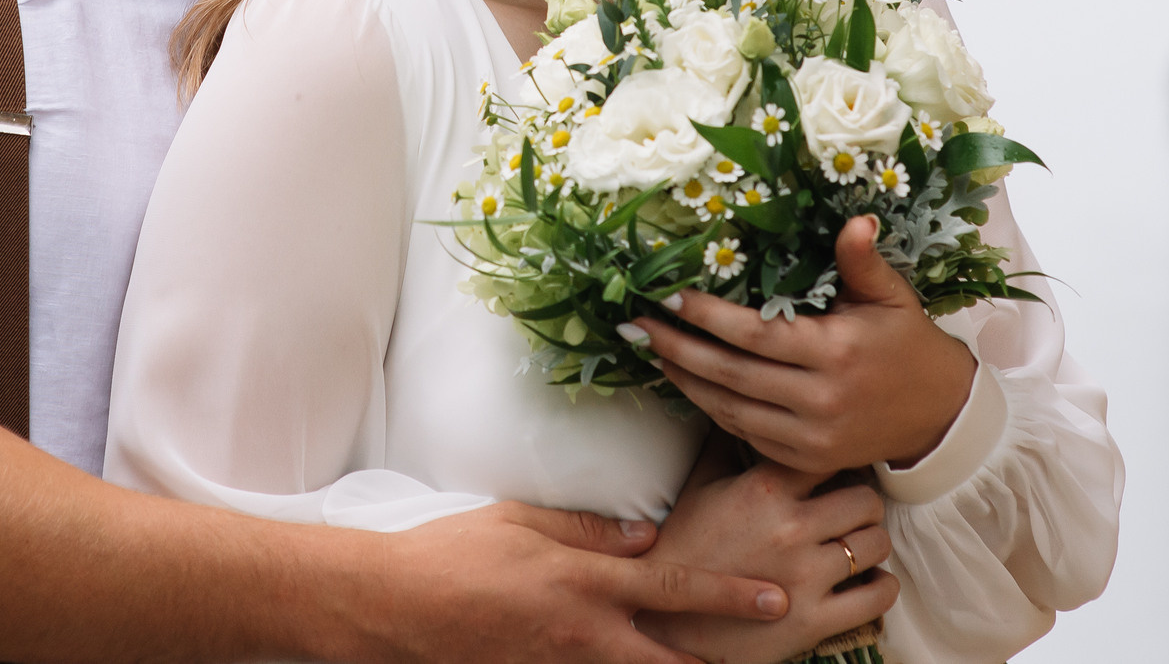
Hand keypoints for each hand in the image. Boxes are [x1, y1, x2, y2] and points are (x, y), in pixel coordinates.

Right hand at [364, 500, 790, 663]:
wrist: (392, 609)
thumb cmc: (453, 553)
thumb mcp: (522, 520)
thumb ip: (590, 530)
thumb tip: (648, 534)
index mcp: (584, 584)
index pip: (674, 589)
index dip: (730, 596)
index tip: (775, 598)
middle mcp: (583, 636)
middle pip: (671, 660)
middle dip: (720, 661)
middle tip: (768, 649)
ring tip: (708, 663)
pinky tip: (633, 662)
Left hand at [631, 215, 976, 474]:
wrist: (939, 415)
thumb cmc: (908, 344)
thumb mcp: (891, 296)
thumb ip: (862, 260)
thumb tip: (856, 219)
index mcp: (837, 352)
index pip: (756, 334)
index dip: (708, 317)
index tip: (669, 298)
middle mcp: (821, 400)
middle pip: (732, 375)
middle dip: (678, 349)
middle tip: (636, 326)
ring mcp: (812, 438)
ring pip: (731, 411)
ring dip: (686, 382)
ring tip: (653, 353)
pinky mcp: (807, 460)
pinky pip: (746, 435)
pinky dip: (713, 410)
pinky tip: (690, 385)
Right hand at [638, 447, 895, 663]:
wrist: (666, 619)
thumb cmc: (682, 550)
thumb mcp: (699, 487)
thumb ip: (724, 443)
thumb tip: (739, 403)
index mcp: (763, 491)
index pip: (830, 456)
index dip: (840, 460)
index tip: (839, 469)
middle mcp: (790, 529)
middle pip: (865, 499)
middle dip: (864, 502)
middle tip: (854, 509)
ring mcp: (805, 577)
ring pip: (876, 544)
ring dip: (872, 542)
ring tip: (859, 543)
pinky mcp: (814, 621)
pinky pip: (878, 597)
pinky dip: (882, 587)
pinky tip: (870, 581)